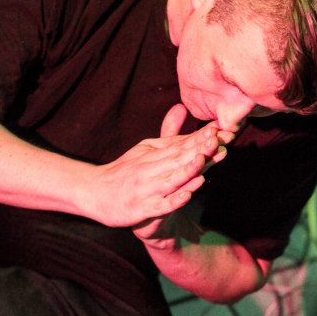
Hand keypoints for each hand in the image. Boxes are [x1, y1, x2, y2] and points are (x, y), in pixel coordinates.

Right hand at [91, 103, 231, 226]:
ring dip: (188, 170)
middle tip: (222, 140)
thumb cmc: (126, 172)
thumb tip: (182, 107)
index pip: (182, 144)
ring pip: (171, 179)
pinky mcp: (142, 208)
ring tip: (204, 160)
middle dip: (201, 149)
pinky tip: (186, 195)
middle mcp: (151, 168)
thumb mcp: (146, 148)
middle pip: (179, 158)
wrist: (93, 191)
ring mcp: (147, 188)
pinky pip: (160, 204)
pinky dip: (174, 200)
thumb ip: (168, 133)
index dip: (202, 137)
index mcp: (154, 153)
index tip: (223, 129)